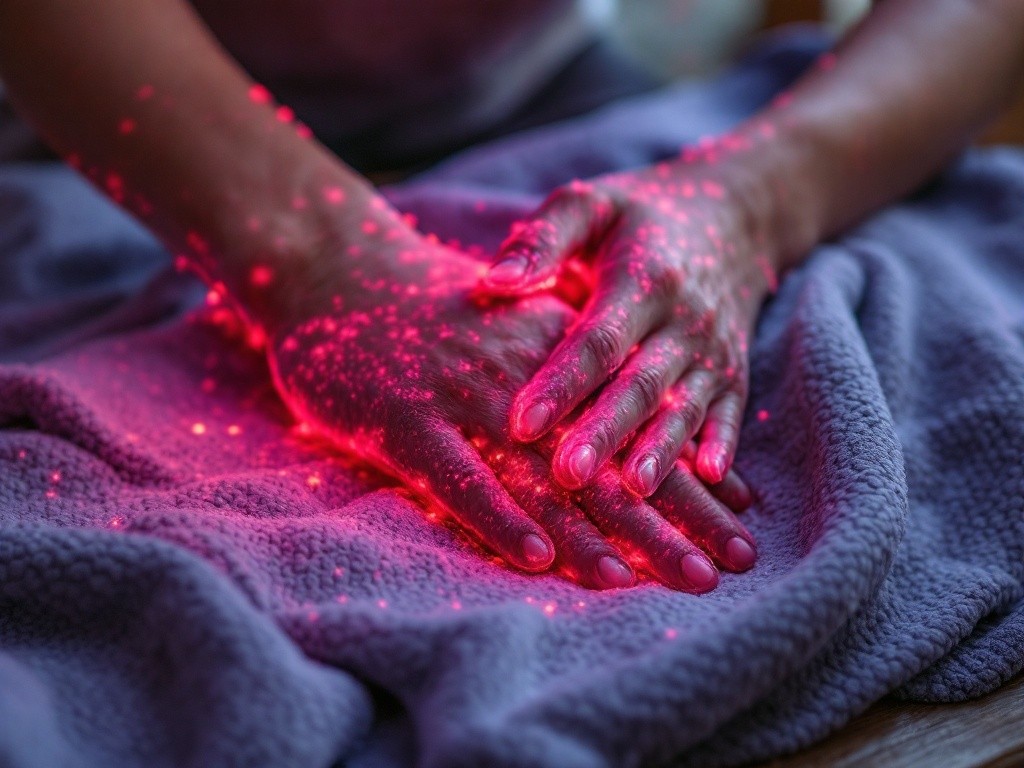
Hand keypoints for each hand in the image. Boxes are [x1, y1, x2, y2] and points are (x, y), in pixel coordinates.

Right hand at [265, 210, 757, 589]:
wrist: (338, 271)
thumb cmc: (432, 312)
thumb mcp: (517, 324)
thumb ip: (576, 370)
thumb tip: (642, 424)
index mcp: (556, 357)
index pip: (638, 429)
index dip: (689, 484)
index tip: (741, 531)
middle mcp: (523, 381)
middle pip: (607, 463)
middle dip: (672, 523)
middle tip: (724, 574)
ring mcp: (462, 400)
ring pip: (543, 479)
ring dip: (602, 536)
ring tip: (655, 582)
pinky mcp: (405, 424)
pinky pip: (458, 480)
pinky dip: (499, 519)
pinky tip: (538, 561)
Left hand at [481, 153, 777, 497]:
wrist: (732, 215)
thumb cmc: (636, 215)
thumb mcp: (589, 205)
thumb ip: (542, 239)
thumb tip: (493, 281)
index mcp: (640, 279)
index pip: (596, 340)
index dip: (560, 383)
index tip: (520, 422)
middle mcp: (682, 319)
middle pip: (639, 384)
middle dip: (604, 432)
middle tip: (566, 476)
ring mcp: (712, 349)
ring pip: (684, 406)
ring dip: (661, 450)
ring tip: (634, 492)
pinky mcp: (734, 371)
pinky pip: (730, 411)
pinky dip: (723, 443)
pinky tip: (709, 479)